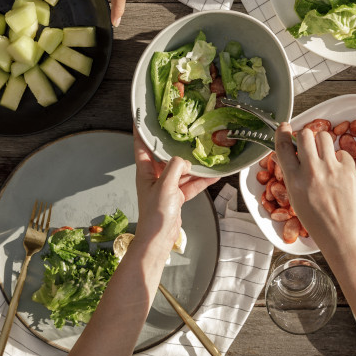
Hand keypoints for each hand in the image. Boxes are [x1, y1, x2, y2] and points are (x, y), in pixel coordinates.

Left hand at [133, 129, 217, 261]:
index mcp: (145, 171)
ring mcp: (166, 187)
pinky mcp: (176, 197)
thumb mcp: (165, 186)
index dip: (141, 131)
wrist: (159, 238)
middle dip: (174, 145)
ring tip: (206, 153)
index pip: (141, 146)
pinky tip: (214, 175)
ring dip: (193, 165)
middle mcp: (154, 176)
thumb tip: (185, 160)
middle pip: (165, 156)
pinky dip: (201, 180)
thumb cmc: (156, 213)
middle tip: (185, 131)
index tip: (143, 117)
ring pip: (181, 171)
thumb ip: (175, 168)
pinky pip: (190, 184)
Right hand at [274, 123, 355, 254]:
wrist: (342, 237)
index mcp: (294, 180)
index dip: (282, 133)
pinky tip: (338, 171)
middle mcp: (312, 171)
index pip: (283, 147)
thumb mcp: (296, 199)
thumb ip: (293, 176)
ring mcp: (332, 169)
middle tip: (308, 144)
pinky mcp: (350, 171)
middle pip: (305, 134)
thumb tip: (293, 157)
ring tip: (324, 155)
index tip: (284, 127)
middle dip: (305, 136)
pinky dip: (339, 158)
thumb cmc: (318, 223)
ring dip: (322, 142)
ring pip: (324, 137)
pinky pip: (342, 152)